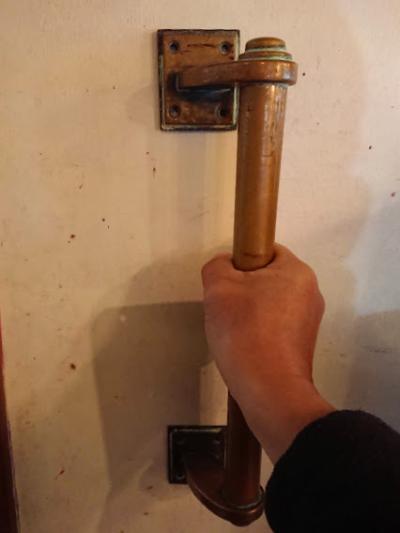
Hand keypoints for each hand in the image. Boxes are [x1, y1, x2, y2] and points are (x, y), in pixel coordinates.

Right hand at [201, 244, 333, 462]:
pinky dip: (259, 330)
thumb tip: (227, 267)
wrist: (268, 389)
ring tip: (233, 330)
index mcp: (297, 272)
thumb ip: (218, 266)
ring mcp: (309, 320)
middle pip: (268, 278)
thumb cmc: (244, 331)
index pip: (266, 250)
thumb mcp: (218, 288)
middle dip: (243, 289)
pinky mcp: (303, 343)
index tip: (226, 283)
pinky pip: (275, 325)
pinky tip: (244, 345)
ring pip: (269, 303)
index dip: (241, 261)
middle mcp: (310, 292)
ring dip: (249, 311)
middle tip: (225, 307)